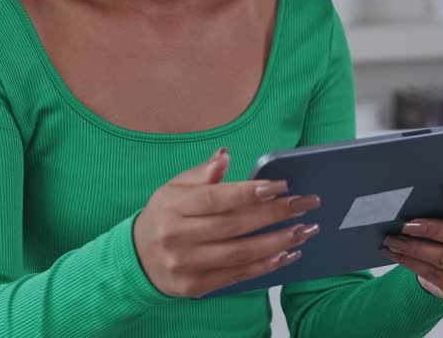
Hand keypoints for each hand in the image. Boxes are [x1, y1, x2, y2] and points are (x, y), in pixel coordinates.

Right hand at [133, 147, 322, 297]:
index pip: (216, 198)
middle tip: (305, 205)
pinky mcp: (196, 286)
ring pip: (241, 253)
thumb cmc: (163, 217)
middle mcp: (178, 237)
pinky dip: (266, 265)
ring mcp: (186, 265)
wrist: (137, 258)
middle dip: (275, 214)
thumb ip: (202, 174)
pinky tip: (287, 253)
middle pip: (234, 225)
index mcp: (172, 207)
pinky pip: (238, 275)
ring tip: (305, 230)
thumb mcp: (173, 188)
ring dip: (278, 242)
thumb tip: (225, 155)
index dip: (250, 192)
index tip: (282, 185)